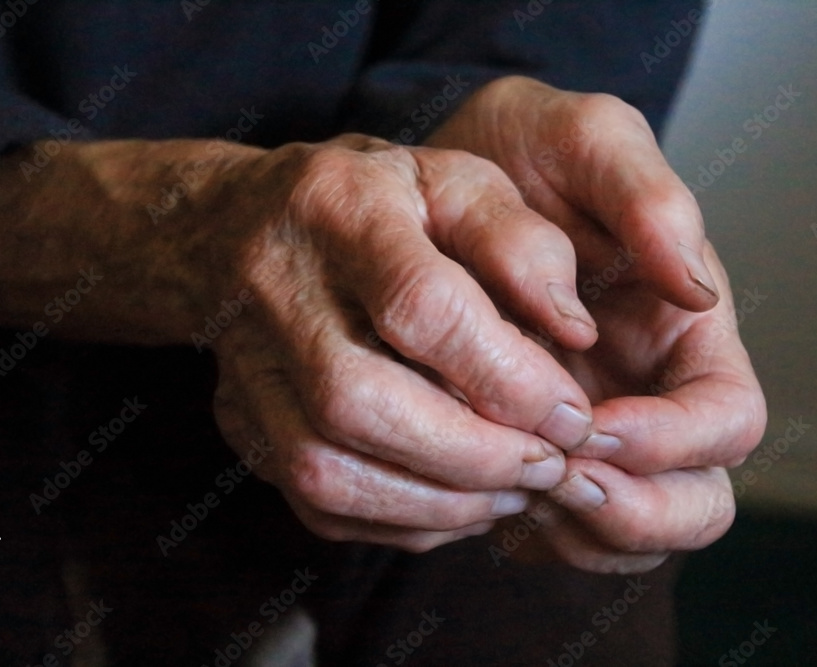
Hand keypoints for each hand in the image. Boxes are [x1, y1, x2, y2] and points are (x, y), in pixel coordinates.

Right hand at [205, 134, 607, 551]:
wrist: (242, 221)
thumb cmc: (375, 201)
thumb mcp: (455, 182)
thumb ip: (520, 245)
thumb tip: (575, 332)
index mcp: (341, 210)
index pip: (421, 307)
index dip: (507, 376)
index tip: (571, 415)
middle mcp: (276, 288)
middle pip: (361, 401)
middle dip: (473, 455)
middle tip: (547, 466)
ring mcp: (246, 364)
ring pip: (326, 468)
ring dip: (437, 503)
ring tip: (512, 492)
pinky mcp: (241, 422)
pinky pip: (315, 503)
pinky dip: (398, 523)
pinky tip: (457, 504)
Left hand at [428, 77, 766, 571]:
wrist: (446, 183)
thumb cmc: (525, 156)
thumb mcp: (584, 141)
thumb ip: (647, 196)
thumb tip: (695, 288)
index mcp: (686, 333)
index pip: (727, 421)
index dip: (673, 441)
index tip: (593, 424)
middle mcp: (654, 395)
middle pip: (696, 502)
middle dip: (635, 511)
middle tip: (556, 478)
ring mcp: (603, 433)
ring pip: (630, 531)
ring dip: (579, 530)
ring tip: (512, 487)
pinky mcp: (548, 452)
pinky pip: (564, 530)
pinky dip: (533, 530)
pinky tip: (485, 489)